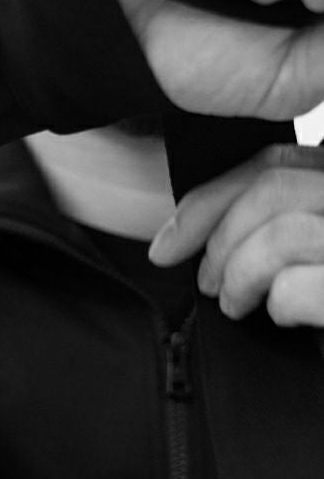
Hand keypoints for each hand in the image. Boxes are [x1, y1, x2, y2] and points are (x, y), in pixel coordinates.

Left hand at [148, 144, 323, 326]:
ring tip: (235, 304)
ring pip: (280, 235)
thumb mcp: (314, 238)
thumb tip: (188, 229)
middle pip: (272, 189)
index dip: (207, 200)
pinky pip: (294, 287)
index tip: (169, 242)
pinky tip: (284, 316)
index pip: (273, 162)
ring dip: (239, 275)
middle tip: (207, 282)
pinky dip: (278, 304)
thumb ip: (283, 212)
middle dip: (218, 239)